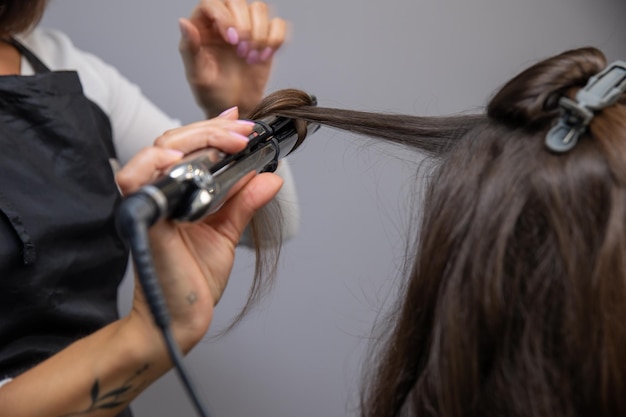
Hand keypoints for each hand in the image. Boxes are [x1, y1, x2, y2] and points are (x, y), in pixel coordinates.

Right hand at [115, 108, 283, 349]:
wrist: (184, 316)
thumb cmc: (195, 279)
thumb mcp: (226, 233)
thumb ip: (243, 203)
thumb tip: (270, 178)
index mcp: (178, 193)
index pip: (188, 148)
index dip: (212, 129)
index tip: (240, 121)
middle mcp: (160, 193)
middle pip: (175, 142)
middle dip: (213, 131)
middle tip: (245, 132)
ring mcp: (149, 203)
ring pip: (158, 151)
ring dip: (195, 139)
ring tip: (229, 141)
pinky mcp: (143, 219)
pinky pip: (136, 179)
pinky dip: (156, 163)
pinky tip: (183, 158)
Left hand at [179, 0, 287, 117]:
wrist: (235, 109)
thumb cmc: (213, 95)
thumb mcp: (198, 75)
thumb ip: (190, 48)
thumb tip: (184, 23)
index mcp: (203, 27)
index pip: (213, 2)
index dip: (224, 16)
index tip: (231, 39)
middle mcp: (225, 22)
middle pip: (238, 1)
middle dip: (245, 26)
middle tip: (242, 52)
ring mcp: (247, 29)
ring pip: (260, 9)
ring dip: (260, 33)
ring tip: (252, 57)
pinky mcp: (266, 39)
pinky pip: (278, 25)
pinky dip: (275, 39)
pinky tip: (264, 56)